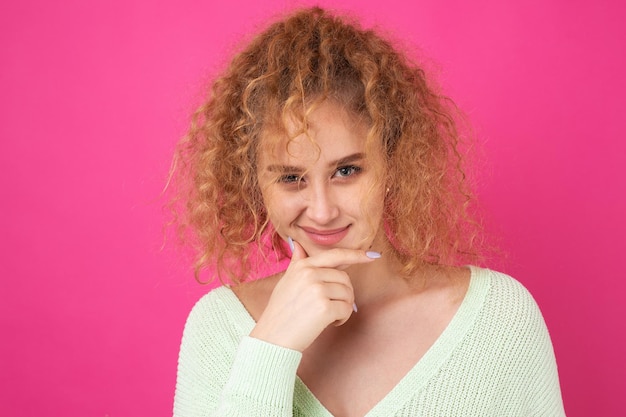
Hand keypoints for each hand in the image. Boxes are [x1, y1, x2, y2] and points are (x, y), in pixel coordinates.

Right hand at [249, 239, 377, 351]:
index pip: (335, 255)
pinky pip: (346, 309)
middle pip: (345, 278)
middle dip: (344, 294)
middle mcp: (310, 274)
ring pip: (348, 294)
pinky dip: (342, 318)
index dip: (356, 255)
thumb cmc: (280, 312)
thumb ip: (297, 263)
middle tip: (331, 307)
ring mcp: (317, 289)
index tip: (373, 256)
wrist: (272, 338)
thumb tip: (298, 244)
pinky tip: (329, 323)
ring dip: (343, 307)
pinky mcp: (324, 307)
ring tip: (327, 316)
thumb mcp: (286, 281)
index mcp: (303, 266)